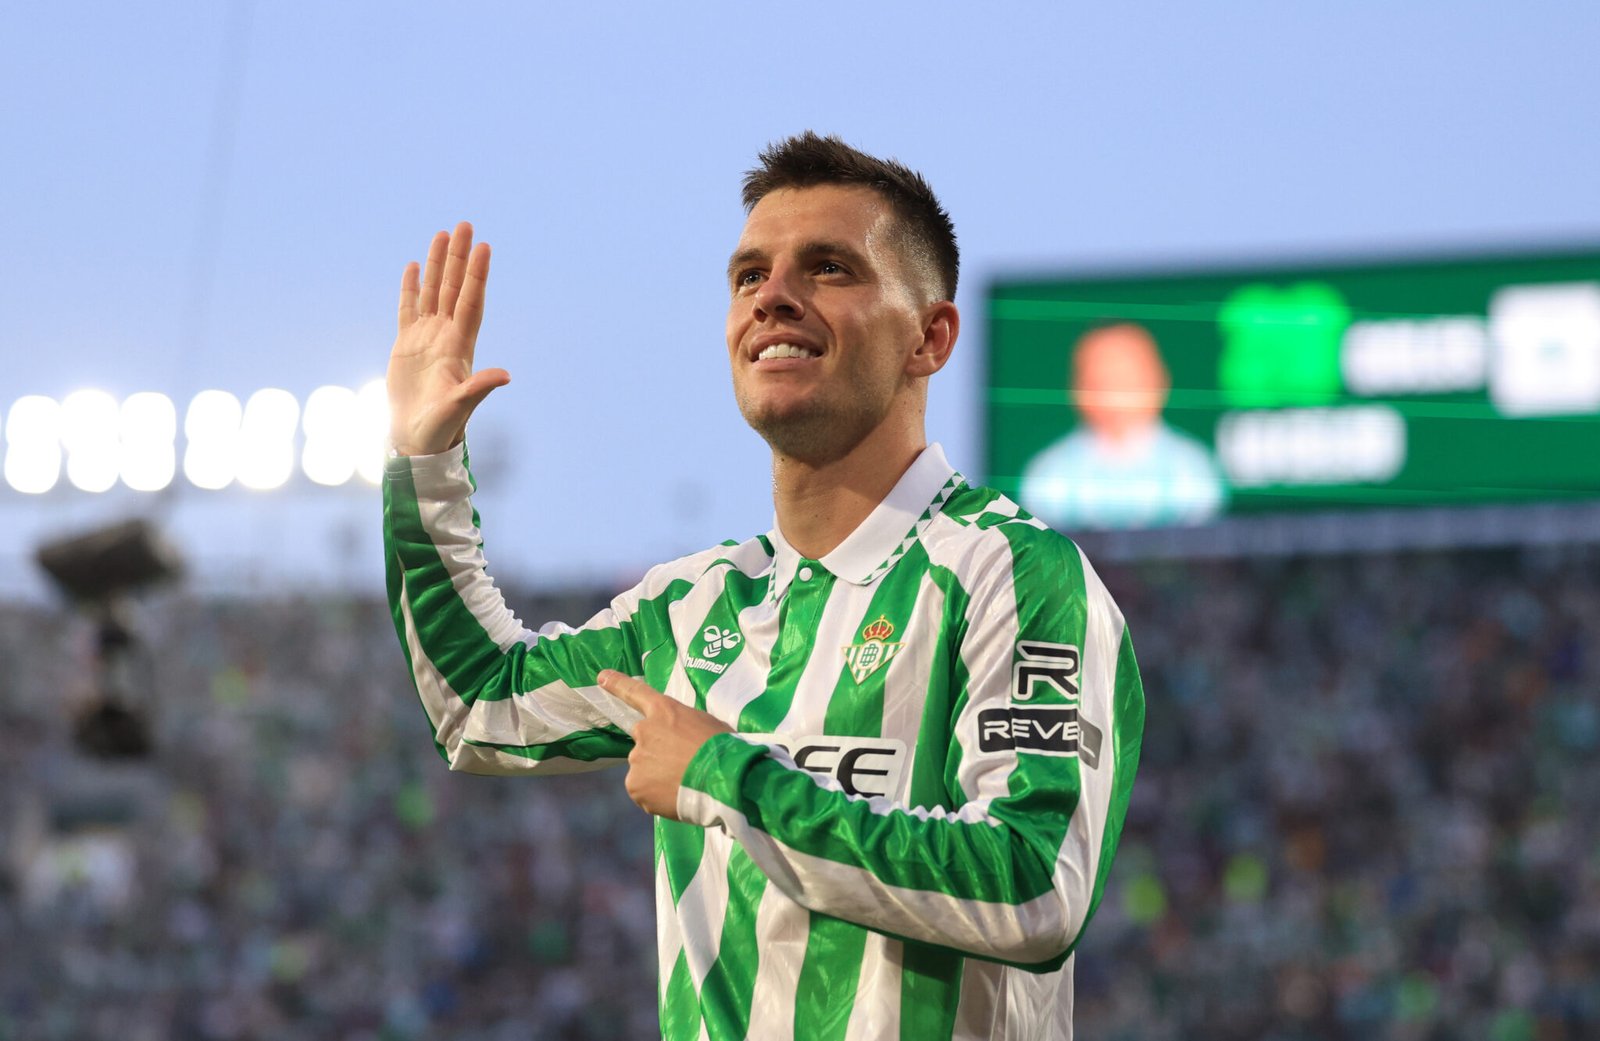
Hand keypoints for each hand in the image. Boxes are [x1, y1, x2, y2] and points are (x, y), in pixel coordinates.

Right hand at [387, 221, 510, 455]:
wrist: (418, 440)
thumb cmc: (441, 428)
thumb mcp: (460, 407)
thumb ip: (479, 389)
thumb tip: (505, 375)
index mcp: (460, 347)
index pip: (471, 302)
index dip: (477, 275)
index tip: (484, 247)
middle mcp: (446, 336)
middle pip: (454, 288)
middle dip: (459, 257)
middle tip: (464, 224)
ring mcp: (426, 338)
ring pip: (433, 292)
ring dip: (437, 264)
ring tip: (441, 234)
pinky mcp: (405, 345)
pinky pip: (408, 309)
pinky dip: (410, 287)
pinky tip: (412, 266)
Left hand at [597, 670, 733, 819]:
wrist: (721, 778)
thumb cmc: (723, 748)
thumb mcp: (707, 724)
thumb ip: (686, 726)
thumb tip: (684, 740)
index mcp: (664, 710)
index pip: (635, 693)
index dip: (617, 684)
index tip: (601, 677)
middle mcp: (644, 730)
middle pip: (645, 742)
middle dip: (659, 753)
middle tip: (682, 766)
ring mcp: (637, 758)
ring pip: (644, 769)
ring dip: (659, 776)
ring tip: (684, 784)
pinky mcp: (635, 784)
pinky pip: (643, 791)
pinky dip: (656, 796)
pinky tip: (675, 796)